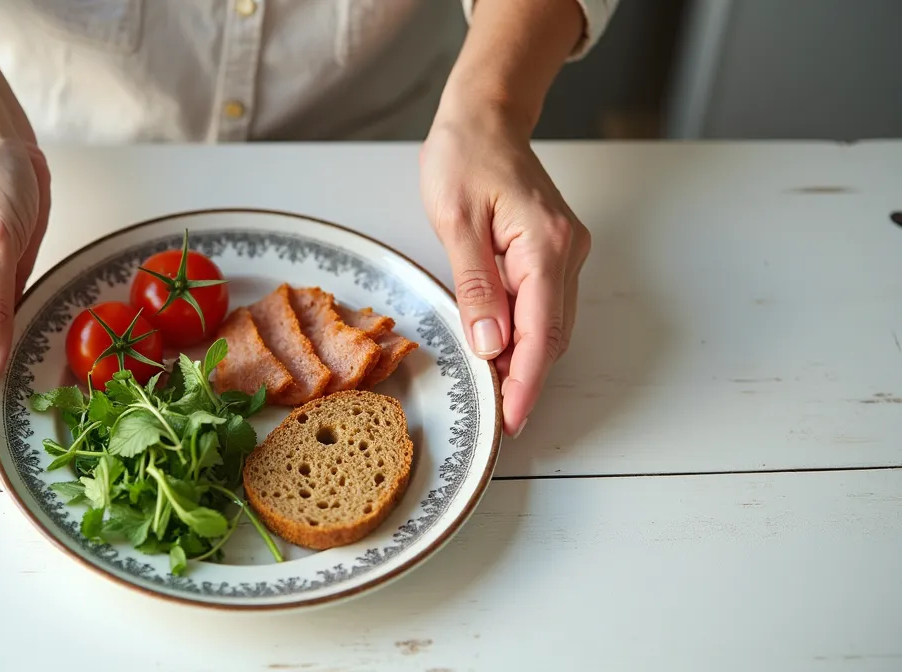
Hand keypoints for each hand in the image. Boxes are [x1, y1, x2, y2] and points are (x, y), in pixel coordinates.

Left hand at [419, 111, 589, 437]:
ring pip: (550, 325)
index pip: (540, 331)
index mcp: (546, 244)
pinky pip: (544, 307)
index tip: (511, 419)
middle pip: (551, 335)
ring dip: (524, 361)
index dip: (525, 381)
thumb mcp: (456, 221)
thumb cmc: (465, 157)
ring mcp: (566, 253)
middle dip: (525, 380)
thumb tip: (490, 345)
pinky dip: (524, 335)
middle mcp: (568, 252)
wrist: (484, 119)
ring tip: (493, 393)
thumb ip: (476, 286)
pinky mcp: (554, 254)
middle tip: (496, 417)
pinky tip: (498, 352)